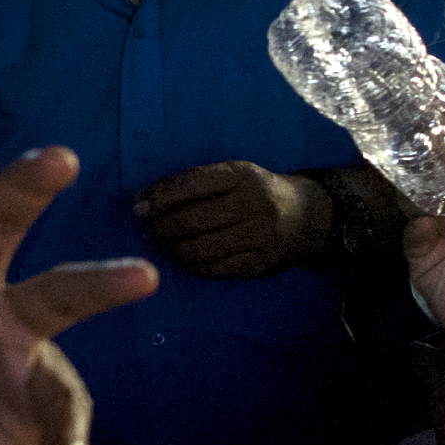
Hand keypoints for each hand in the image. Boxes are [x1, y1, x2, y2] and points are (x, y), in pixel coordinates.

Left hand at [135, 161, 327, 277]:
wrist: (305, 216)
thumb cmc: (254, 191)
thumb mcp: (230, 175)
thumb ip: (189, 183)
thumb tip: (141, 200)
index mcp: (243, 176)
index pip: (193, 184)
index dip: (160, 197)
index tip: (138, 207)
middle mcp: (254, 205)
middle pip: (190, 221)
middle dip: (161, 227)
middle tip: (150, 230)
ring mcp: (259, 237)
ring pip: (198, 250)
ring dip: (172, 249)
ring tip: (166, 244)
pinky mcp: (259, 263)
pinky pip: (213, 269)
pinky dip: (192, 265)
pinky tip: (187, 257)